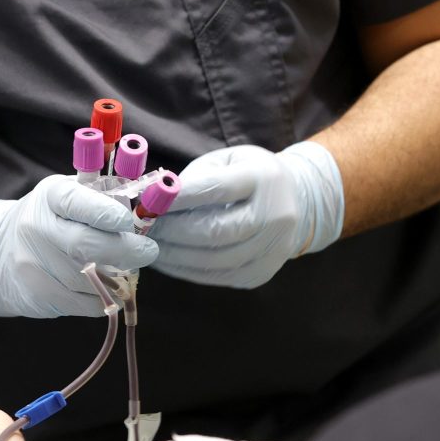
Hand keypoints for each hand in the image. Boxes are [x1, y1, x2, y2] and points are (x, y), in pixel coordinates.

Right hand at [0, 174, 159, 317]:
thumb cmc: (50, 220)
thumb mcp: (69, 196)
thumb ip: (103, 199)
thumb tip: (143, 211)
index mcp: (50, 196)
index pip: (77, 202)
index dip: (106, 214)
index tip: (128, 222)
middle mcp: (36, 228)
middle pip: (86, 244)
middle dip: (125, 250)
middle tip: (147, 252)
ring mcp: (33, 263)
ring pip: (88, 278)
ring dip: (117, 279)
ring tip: (126, 272)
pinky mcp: (37, 294)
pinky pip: (83, 303)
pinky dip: (103, 299)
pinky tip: (108, 290)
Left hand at [150, 141, 343, 288]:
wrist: (296, 203)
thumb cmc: (250, 177)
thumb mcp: (227, 164)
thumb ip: (195, 179)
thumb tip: (153, 203)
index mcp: (264, 178)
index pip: (215, 190)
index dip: (177, 199)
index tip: (146, 203)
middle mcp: (275, 215)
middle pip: (215, 230)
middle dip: (172, 231)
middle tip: (143, 229)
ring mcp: (272, 248)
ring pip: (215, 260)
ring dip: (175, 256)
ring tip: (150, 247)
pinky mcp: (262, 272)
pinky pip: (218, 276)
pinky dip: (188, 271)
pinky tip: (169, 261)